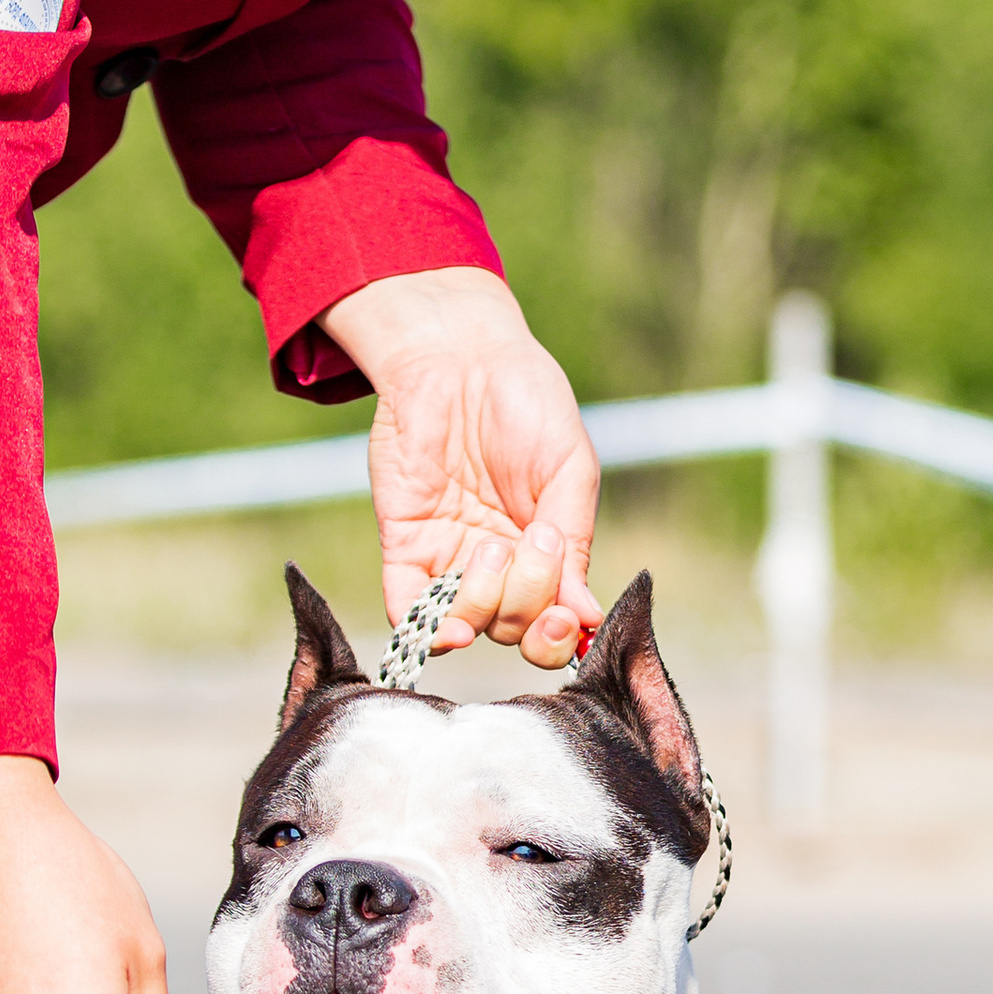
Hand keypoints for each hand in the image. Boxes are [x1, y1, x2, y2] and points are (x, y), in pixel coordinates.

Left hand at [322, 268, 601, 666]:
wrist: (458, 357)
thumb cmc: (525, 401)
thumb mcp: (569, 469)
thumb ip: (576, 540)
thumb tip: (587, 616)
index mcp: (544, 551)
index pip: (552, 624)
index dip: (559, 636)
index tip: (568, 617)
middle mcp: (498, 564)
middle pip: (512, 628)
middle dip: (527, 602)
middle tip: (531, 545)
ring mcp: (450, 557)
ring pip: (465, 624)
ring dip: (484, 601)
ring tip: (489, 546)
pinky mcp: (405, 544)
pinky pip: (408, 609)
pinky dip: (426, 630)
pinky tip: (446, 627)